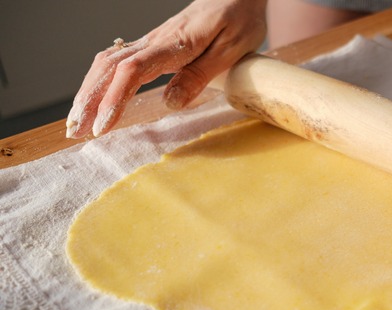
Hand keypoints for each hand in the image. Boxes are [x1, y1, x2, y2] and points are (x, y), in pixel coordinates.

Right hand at [66, 0, 266, 138]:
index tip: (103, 125)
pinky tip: (94, 95)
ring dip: (89, 91)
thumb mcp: (229, 50)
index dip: (114, 99)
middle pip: (109, 68)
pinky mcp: (154, 44)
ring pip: (108, 63)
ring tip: (78, 120)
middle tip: (75, 130)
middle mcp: (155, 41)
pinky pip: (118, 61)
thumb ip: (198, 75)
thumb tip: (170, 102)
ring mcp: (151, 42)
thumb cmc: (238, 19)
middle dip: (89, 100)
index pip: (132, 71)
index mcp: (173, 44)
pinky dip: (100, 80)